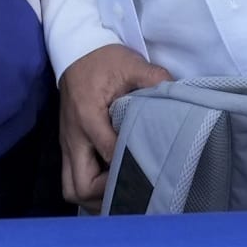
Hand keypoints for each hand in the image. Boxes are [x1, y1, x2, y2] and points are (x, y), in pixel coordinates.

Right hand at [57, 42, 172, 204]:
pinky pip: (72, 179)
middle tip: (132, 187)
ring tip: (123, 188)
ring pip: (71, 189)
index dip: (129, 168)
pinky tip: (113, 182)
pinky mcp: (68, 146)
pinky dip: (90, 188)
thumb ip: (155, 79)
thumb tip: (179, 94)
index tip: (152, 172)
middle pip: (80, 187)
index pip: (108, 155)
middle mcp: (73, 138)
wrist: (76, 50)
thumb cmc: (104, 59)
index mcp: (88, 117)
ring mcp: (68, 144)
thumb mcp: (132, 64)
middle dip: (106, 195)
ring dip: (95, 196)